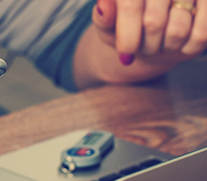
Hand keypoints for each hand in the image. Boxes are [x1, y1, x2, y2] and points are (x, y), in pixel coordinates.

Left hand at [92, 0, 206, 64]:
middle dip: (145, 45)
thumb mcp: (109, 26)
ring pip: (176, 31)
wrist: (154, 32)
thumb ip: (104, 18)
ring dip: (165, 47)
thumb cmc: (127, 28)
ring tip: (161, 42)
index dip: (127, 35)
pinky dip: (188, 48)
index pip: (130, 6)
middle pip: (153, 23)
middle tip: (144, 47)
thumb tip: (103, 5)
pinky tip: (180, 44)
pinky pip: (201, 35)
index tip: (125, 54)